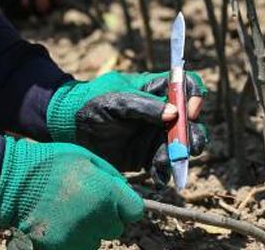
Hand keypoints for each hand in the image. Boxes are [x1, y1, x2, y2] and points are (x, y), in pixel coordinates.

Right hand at [0, 138, 141, 249]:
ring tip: (67, 212)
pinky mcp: (61, 248)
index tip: (111, 200)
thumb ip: (110, 175)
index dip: (124, 205)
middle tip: (84, 203)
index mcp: (106, 193)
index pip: (134, 211)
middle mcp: (97, 219)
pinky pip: (77, 248)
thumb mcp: (85, 157)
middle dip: (105, 217)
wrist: (13, 182)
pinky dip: (70, 240)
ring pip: (96, 240)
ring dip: (88, 230)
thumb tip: (125, 191)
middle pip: (116, 228)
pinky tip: (57, 223)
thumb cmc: (50, 164)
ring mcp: (79, 237)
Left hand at [46, 71, 207, 171]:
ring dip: (178, 156)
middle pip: (191, 121)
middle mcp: (161, 112)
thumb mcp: (116, 100)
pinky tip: (157, 177)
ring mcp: (155, 134)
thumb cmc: (92, 104)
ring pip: (182, 145)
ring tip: (160, 164)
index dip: (193, 97)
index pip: (185, 86)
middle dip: (193, 135)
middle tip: (188, 148)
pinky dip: (165, 172)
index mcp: (155, 89)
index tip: (189, 111)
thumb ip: (144, 106)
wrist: (70, 128)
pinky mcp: (147, 155)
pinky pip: (165, 165)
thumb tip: (175, 114)